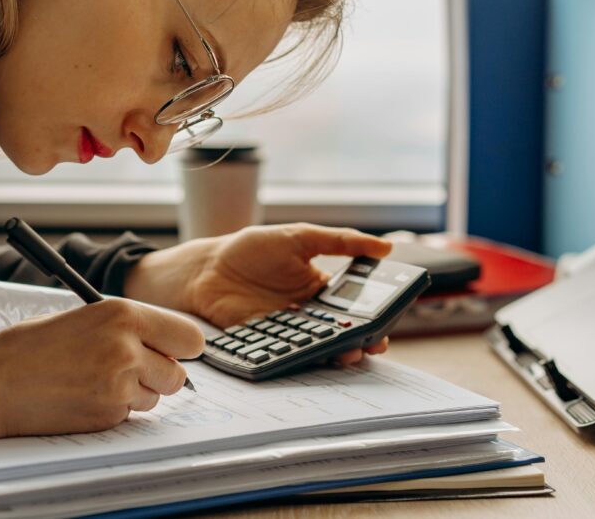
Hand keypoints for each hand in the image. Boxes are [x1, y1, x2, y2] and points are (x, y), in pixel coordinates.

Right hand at [0, 299, 203, 438]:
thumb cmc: (29, 347)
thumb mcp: (84, 317)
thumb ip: (127, 327)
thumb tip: (163, 343)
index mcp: (123, 314)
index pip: (190, 337)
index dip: (182, 348)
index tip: (172, 351)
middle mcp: (127, 348)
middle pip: (178, 374)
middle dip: (161, 375)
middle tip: (132, 370)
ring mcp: (118, 385)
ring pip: (156, 398)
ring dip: (137, 394)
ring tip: (96, 381)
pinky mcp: (106, 415)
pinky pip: (129, 415)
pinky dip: (114, 410)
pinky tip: (83, 397)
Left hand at [188, 223, 391, 365]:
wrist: (207, 268)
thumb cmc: (252, 249)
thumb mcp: (300, 237)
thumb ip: (340, 241)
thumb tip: (385, 246)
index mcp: (320, 288)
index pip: (355, 306)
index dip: (373, 315)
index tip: (387, 321)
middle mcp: (308, 313)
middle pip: (342, 331)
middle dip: (362, 339)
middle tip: (375, 343)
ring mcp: (289, 330)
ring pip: (320, 347)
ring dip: (338, 352)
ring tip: (351, 352)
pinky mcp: (268, 343)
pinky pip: (291, 354)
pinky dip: (305, 357)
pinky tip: (315, 355)